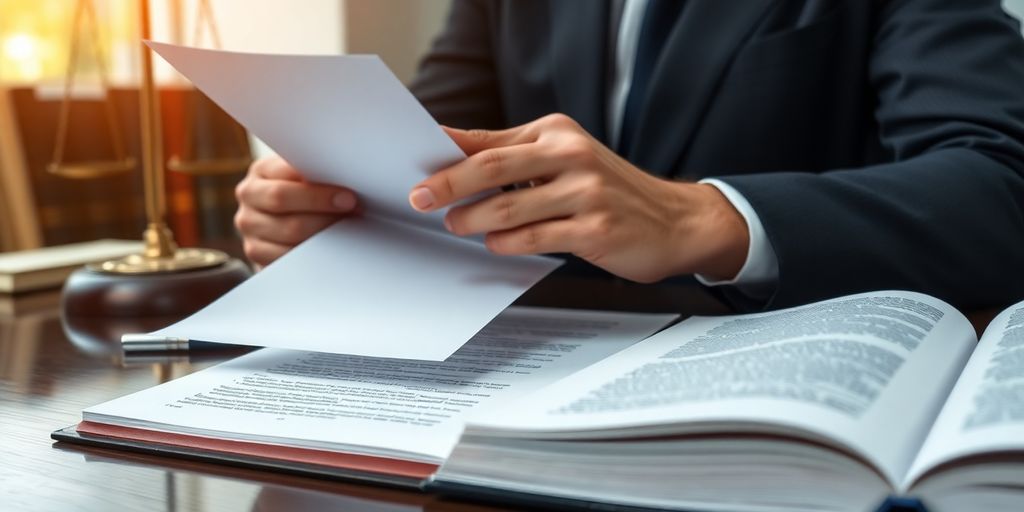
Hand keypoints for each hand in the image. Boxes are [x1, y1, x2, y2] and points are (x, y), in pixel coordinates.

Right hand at [234, 156, 358, 267]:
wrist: (286, 221)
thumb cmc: (307, 193)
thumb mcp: (307, 178)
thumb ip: (317, 175)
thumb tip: (346, 178)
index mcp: (261, 171)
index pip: (285, 173)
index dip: (317, 186)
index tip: (349, 194)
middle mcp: (249, 196)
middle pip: (281, 199)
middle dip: (322, 204)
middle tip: (354, 208)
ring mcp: (249, 226)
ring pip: (288, 230)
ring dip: (323, 230)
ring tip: (349, 228)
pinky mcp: (255, 252)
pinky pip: (285, 256)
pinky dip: (312, 254)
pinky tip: (333, 250)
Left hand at [407, 114, 748, 282]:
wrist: (677, 221)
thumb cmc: (610, 191)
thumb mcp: (565, 159)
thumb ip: (512, 155)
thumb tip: (451, 151)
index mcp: (558, 133)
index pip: (491, 140)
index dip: (448, 155)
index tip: (415, 169)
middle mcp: (572, 155)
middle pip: (493, 166)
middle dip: (449, 183)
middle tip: (421, 198)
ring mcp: (586, 192)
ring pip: (510, 206)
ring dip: (474, 219)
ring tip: (456, 225)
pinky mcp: (595, 229)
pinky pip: (536, 237)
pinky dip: (507, 243)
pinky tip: (495, 245)